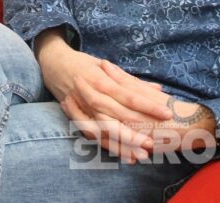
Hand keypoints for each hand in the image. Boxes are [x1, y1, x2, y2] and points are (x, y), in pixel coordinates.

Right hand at [35, 30, 172, 160]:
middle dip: (135, 131)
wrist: (52, 62)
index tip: (167, 113)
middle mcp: (91, 94)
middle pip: (115, 115)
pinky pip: (92, 136)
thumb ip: (131, 80)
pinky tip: (125, 157)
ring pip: (102, 129)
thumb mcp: (106, 66)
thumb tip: (159, 89)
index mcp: (101, 79)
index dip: (147, 105)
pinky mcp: (76, 117)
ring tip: (141, 155)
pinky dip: (108, 147)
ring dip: (122, 144)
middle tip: (154, 142)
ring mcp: (82, 107)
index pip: (128, 94)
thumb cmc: (83, 63)